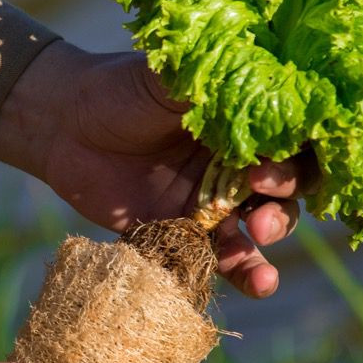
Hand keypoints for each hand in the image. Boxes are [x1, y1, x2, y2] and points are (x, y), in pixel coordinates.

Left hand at [0, 42, 317, 296]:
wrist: (63, 125)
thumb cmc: (119, 90)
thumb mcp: (167, 78)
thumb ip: (210, 86)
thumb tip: (256, 78)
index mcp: (244, 124)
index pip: (296, 142)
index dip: (298, 155)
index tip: (273, 161)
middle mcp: (237, 165)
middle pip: (286, 190)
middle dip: (283, 198)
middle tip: (258, 196)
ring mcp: (212, 204)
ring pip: (261, 228)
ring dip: (270, 238)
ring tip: (259, 244)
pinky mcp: (182, 236)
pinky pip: (221, 260)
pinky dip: (245, 274)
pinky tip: (259, 284)